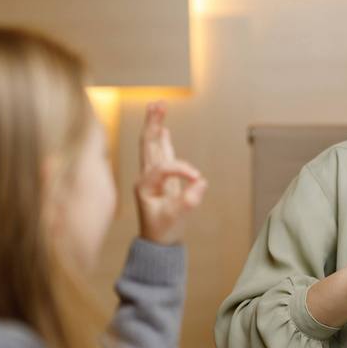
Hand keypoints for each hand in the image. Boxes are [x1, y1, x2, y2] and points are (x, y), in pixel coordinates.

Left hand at [133, 101, 207, 245]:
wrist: (157, 244)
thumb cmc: (164, 232)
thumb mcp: (176, 219)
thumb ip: (188, 201)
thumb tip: (200, 183)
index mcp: (146, 185)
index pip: (164, 167)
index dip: (182, 170)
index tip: (198, 179)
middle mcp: (146, 177)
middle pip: (148, 144)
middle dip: (153, 123)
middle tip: (157, 103)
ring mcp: (152, 177)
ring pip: (152, 145)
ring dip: (156, 125)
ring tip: (157, 105)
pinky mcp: (160, 179)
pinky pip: (160, 153)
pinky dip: (162, 139)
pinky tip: (162, 127)